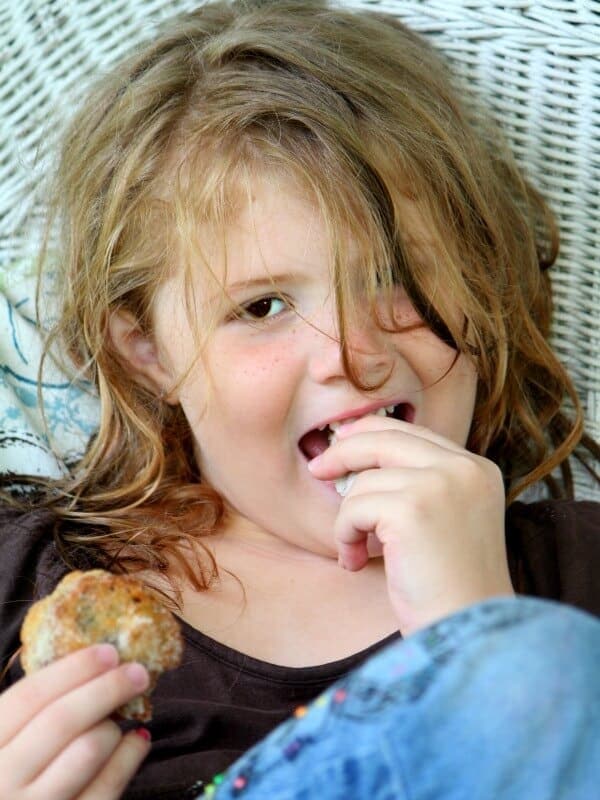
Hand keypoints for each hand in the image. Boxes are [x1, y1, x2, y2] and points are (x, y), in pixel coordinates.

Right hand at [0, 645, 150, 798]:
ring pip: (87, 751)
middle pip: (62, 720)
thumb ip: (31, 712)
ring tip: (119, 719)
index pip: (28, 697)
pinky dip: (129, 756)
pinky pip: (107, 786)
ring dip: (112, 726)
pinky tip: (138, 740)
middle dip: (106, 689)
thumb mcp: (5, 738)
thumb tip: (92, 664)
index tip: (109, 652)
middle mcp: (2, 780)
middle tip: (138, 672)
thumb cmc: (12, 774)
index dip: (72, 669)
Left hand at [308, 415, 513, 635]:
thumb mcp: (443, 520)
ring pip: (365, 479)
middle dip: (344, 451)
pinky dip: (344, 535)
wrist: (469, 634)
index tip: (341, 444)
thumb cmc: (448, 587)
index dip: (370, 434)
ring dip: (348, 518)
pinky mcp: (413, 508)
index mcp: (476, 469)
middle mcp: (464, 468)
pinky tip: (356, 561)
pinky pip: (354, 507)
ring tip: (355, 552)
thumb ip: (416, 483)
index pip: (411, 431)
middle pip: (384, 437)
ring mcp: (441, 484)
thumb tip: (356, 450)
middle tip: (318, 470)